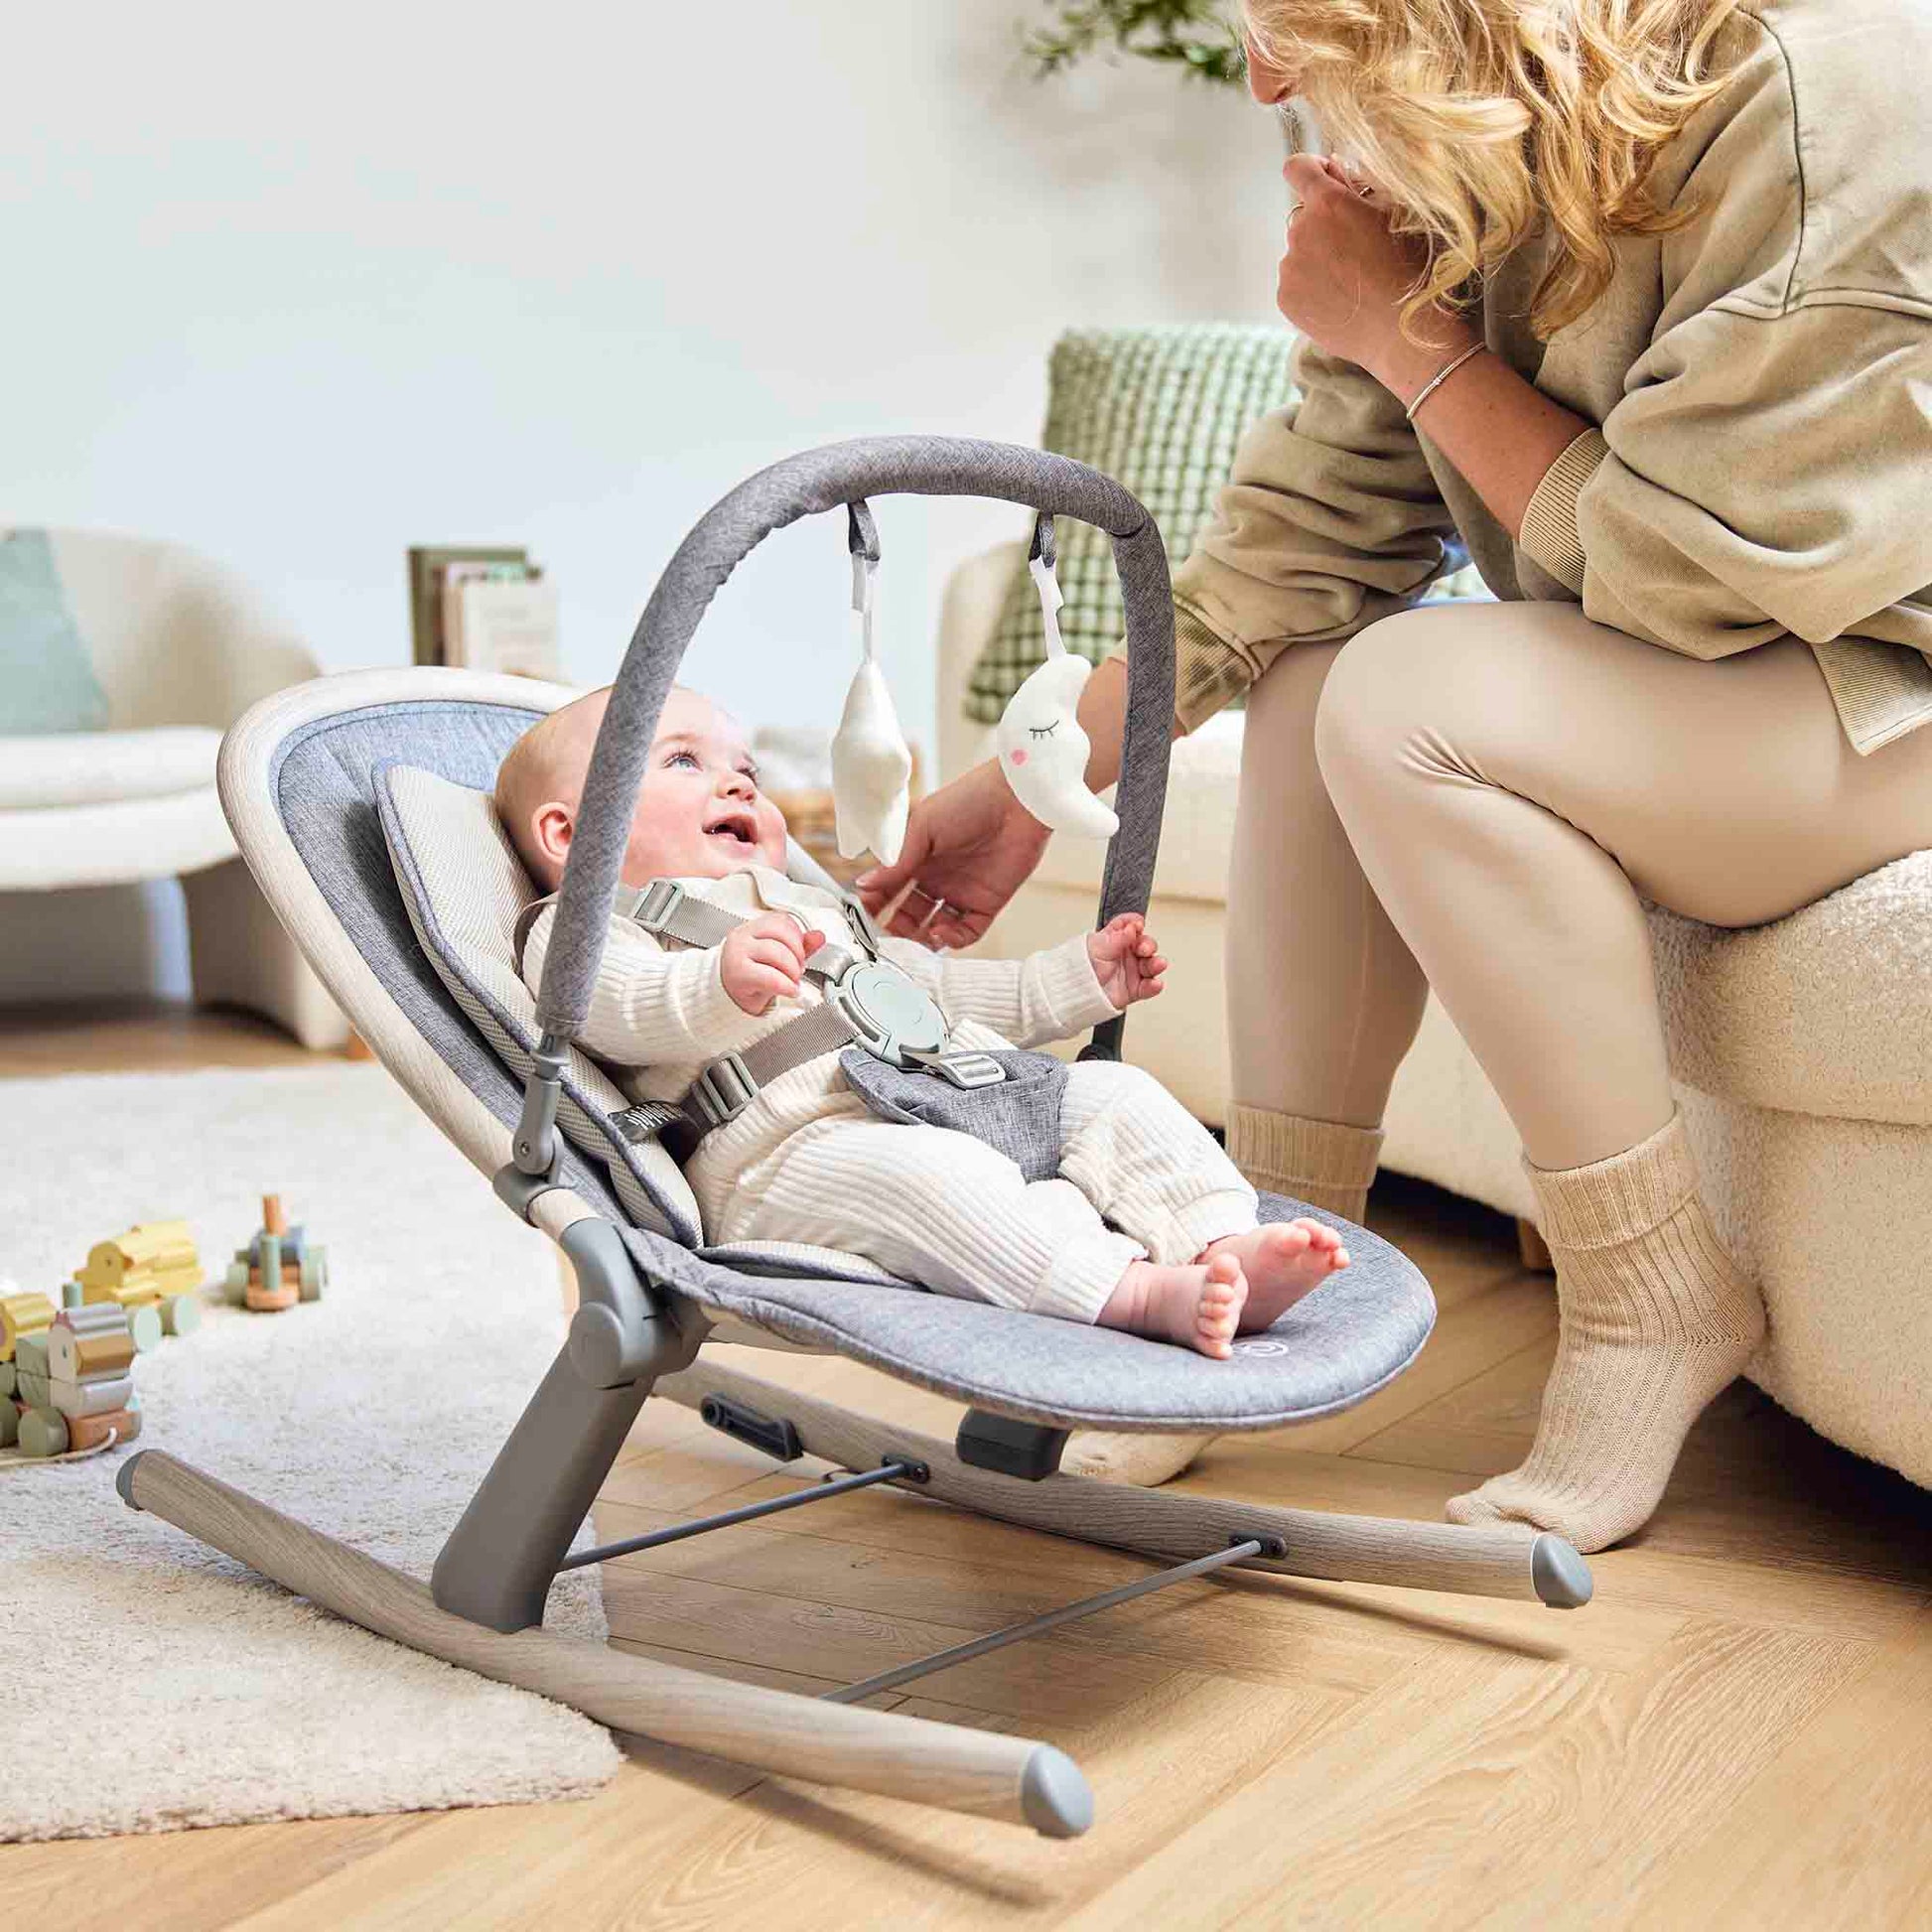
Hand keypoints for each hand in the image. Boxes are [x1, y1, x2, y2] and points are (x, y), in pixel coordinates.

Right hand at [720, 914, 824, 1014]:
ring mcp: (738, 953)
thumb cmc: (751, 974)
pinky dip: (786, 985)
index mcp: (753, 928)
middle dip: (798, 954)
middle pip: (781, 934)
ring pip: (777, 953)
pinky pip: (770, 977)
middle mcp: (743, 936)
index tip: (799, 953)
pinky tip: (789, 990)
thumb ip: (799, 945)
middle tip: (798, 969)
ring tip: (792, 981)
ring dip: (792, 971)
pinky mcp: (738, 974)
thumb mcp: (777, 957)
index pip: (781, 920)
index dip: (797, 936)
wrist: (727, 994)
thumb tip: (819, 936)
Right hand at [855, 757, 1052, 949]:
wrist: (1016, 800)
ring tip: (918, 933)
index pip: (889, 889)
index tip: (865, 910)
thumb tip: (862, 884)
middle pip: (908, 914)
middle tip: (892, 928)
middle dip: (897, 926)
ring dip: (922, 937)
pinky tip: (942, 931)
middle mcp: (937, 878)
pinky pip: (966, 933)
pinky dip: (952, 940)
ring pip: (934, 928)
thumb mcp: (923, 828)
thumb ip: (896, 861)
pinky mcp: (987, 904)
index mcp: (917, 857)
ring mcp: (961, 892)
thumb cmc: (968, 801)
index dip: (876, 902)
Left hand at [1087, 913, 1166, 1009]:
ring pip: (1151, 965)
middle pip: (1145, 945)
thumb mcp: (1099, 947)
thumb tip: (1132, 927)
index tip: (1138, 925)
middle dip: (1148, 945)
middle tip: (1144, 948)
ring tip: (1157, 964)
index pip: (1130, 926)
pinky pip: (1148, 987)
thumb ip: (1118, 937)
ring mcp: (1131, 971)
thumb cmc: (1080, 967)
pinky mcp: (1134, 989)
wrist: (1074, 992)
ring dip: (1157, 964)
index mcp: (1115, 939)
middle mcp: (1125, 954)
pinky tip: (1155, 983)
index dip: (1136, 924)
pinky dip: (1153, 986)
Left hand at [1275, 154, 1476, 393]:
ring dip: (1319, 255)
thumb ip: (1361, 181)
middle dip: (1325, 221)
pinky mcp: (1285, 299)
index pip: (1297, 167)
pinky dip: (1312, 285)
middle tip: (1358, 244)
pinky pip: (1295, 281)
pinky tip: (1342, 297)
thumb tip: (1334, 166)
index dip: (1313, 170)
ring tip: (1354, 278)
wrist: (1404, 333)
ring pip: (1299, 250)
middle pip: (1304, 214)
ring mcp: (1289, 268)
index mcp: (1328, 202)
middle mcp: (1300, 232)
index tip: (1329, 181)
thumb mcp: (1398, 209)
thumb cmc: (1411, 266)